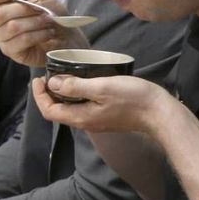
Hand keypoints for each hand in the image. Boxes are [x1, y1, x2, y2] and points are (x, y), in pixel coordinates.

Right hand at [0, 0, 87, 66]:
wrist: (68, 33)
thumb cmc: (51, 12)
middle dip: (24, 10)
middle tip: (42, 10)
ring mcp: (2, 39)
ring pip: (11, 27)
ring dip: (34, 22)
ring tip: (48, 22)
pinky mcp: (12, 52)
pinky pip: (21, 40)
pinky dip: (38, 34)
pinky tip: (47, 33)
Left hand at [32, 74, 174, 134]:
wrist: (160, 113)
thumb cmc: (133, 98)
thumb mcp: (101, 87)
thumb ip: (75, 87)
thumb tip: (53, 84)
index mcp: (80, 117)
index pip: (49, 111)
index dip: (39, 96)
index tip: (38, 79)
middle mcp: (84, 122)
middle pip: (57, 111)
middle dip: (47, 95)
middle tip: (46, 76)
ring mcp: (95, 121)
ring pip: (69, 109)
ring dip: (61, 95)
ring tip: (61, 77)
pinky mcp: (104, 117)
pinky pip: (81, 108)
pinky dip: (74, 96)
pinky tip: (80, 83)